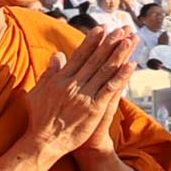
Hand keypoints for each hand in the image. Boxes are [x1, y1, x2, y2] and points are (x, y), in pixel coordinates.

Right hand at [26, 26, 134, 160]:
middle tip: (120, 29)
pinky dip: (121, 76)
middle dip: (109, 43)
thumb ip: (49, 72)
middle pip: (95, 59)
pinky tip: (131, 65)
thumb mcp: (38, 91)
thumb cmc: (40, 118)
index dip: (92, 41)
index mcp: (60, 79)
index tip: (101, 28)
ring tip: (129, 40)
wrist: (45, 142)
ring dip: (118, 54)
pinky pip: (110, 89)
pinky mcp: (94, 108)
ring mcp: (84, 96)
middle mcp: (73, 84)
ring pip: (104, 71)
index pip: (79, 55)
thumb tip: (57, 54)